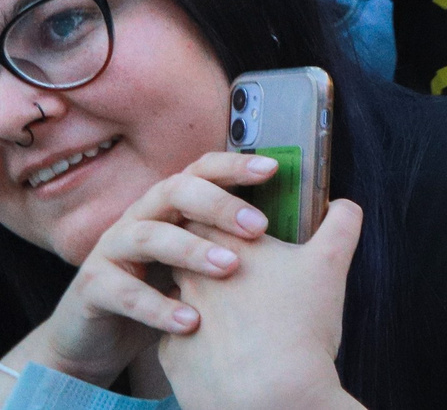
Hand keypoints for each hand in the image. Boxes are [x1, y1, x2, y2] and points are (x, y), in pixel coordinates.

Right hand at [17, 152, 278, 385]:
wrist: (102, 332)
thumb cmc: (166, 286)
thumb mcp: (200, 256)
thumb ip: (233, 236)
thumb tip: (303, 226)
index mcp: (171, 203)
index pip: (201, 170)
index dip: (234, 165)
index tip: (274, 168)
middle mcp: (141, 216)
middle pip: (176, 191)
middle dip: (219, 204)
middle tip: (260, 227)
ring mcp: (112, 247)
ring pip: (149, 236)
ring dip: (191, 249)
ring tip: (230, 267)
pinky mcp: (92, 286)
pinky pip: (122, 291)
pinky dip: (157, 306)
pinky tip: (191, 319)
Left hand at [157, 199, 361, 409]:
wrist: (269, 399)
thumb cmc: (300, 327)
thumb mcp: (332, 266)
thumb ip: (341, 224)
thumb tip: (346, 204)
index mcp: (228, 249)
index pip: (203, 213)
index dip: (216, 214)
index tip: (232, 223)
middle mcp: (193, 278)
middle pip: (185, 253)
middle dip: (204, 258)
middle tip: (233, 267)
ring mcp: (177, 317)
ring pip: (179, 296)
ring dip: (199, 299)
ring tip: (232, 313)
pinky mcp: (171, 355)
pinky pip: (178, 338)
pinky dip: (199, 340)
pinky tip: (226, 352)